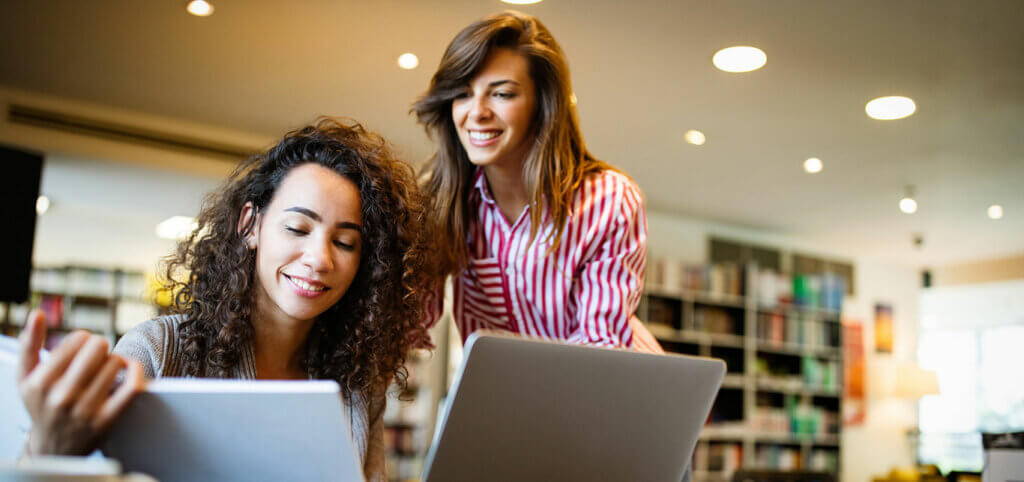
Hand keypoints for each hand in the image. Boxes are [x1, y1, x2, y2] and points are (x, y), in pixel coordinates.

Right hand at [16, 309, 144, 455]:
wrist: (55, 448)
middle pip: (98, 348)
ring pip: (115, 363)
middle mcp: (61, 398)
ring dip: (114, 360)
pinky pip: (132, 386)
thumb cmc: (42, 406)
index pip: (76, 340)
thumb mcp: (25, 378)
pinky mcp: (108, 420)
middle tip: (97, 355)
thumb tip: (36, 314)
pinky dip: (136, 370)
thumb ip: (29, 345)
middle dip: (100, 346)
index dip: (84, 338)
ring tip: (106, 368)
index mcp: (40, 384)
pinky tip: (129, 368)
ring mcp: (86, 410)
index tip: (82, 347)